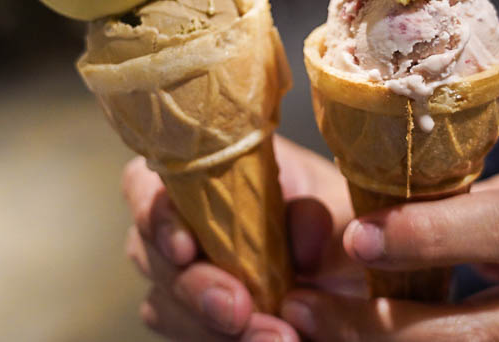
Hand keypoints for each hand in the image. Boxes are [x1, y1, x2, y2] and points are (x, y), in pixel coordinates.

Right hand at [121, 135, 355, 340]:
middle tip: (237, 311)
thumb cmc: (337, 224)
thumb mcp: (341, 209)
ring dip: (211, 329)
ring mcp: (184, 276)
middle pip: (150, 253)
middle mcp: (183, 223)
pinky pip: (192, 337)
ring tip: (276, 339)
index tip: (186, 248)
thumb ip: (321, 216)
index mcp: (208, 173)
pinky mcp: (195, 321)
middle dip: (193, 288)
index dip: (156, 214)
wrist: (351, 276)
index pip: (148, 183)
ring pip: (164, 305)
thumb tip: (301, 245)